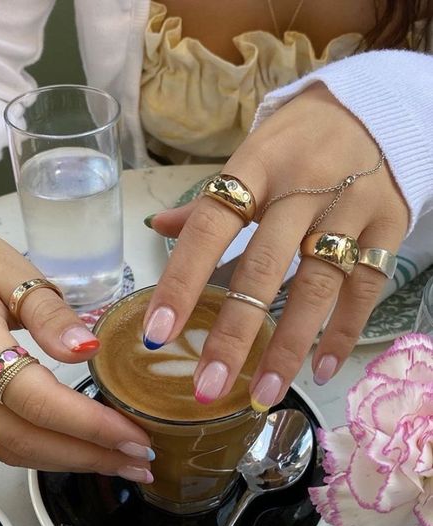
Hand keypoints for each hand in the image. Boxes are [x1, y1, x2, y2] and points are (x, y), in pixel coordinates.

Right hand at [0, 221, 152, 481]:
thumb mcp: (10, 271)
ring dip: (68, 462)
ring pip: (10, 449)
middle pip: (25, 438)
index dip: (90, 425)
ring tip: (119, 463)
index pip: (37, 399)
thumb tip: (88, 349)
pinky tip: (77, 450)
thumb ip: (48, 314)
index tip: (136, 437)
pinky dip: (42, 452)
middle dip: (89, 456)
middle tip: (140, 461)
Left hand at [145, 83, 408, 409]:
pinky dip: (344, 331)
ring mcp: (351, 208)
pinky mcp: (389, 226)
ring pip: (318, 285)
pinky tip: (322, 370)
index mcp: (257, 165)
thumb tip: (157, 226)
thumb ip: (209, 199)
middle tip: (210, 386)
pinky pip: (366, 287)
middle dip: (235, 332)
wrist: (377, 110)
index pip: (210, 226)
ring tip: (264, 394)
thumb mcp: (252, 156)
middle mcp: (303, 187)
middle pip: (266, 267)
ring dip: (289, 346)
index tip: (158, 335)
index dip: (182, 281)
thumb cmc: (299, 140)